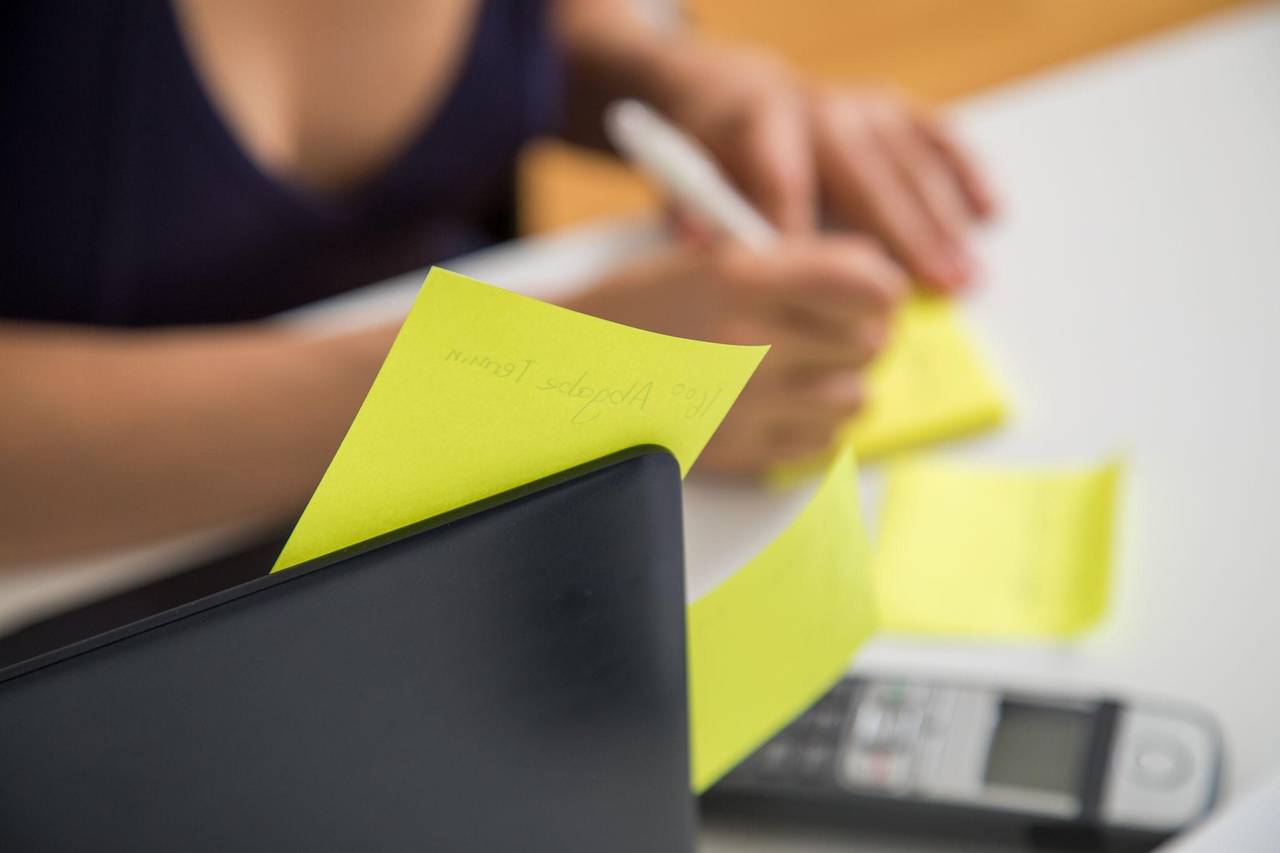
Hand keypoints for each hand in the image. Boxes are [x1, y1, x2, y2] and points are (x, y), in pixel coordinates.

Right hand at [564, 236, 906, 472]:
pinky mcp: (738, 454)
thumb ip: (790, 265)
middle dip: (857, 335)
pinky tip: (784, 409)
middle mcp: (752, 342)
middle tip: (827, 332)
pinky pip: (822, 446)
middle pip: (870, 344)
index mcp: (743, 279)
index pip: (869, 284)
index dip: (879, 287)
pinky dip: (815, 428)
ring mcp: (747, 405)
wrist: (558, 374)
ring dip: (839, 384)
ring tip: (801, 373)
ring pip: (856, 399)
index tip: (868, 292)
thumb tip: (871, 281)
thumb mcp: (705, 260)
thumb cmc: (629, 311)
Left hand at [648, 44, 996, 291]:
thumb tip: (702, 254)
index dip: (805, 235)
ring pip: (909, 160)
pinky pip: (937, 136)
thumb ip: (694, 216)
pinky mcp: (893, 106)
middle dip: (903, 233)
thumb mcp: (689, 179)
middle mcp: (819, 106)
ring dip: (943, 220)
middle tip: (936, 287)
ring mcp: (862, 104)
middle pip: (865, 172)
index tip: (825, 294)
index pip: (785, 181)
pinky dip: (967, 173)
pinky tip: (991, 215)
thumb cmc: (718, 157)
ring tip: (968, 277)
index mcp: (762, 123)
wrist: (737, 95)